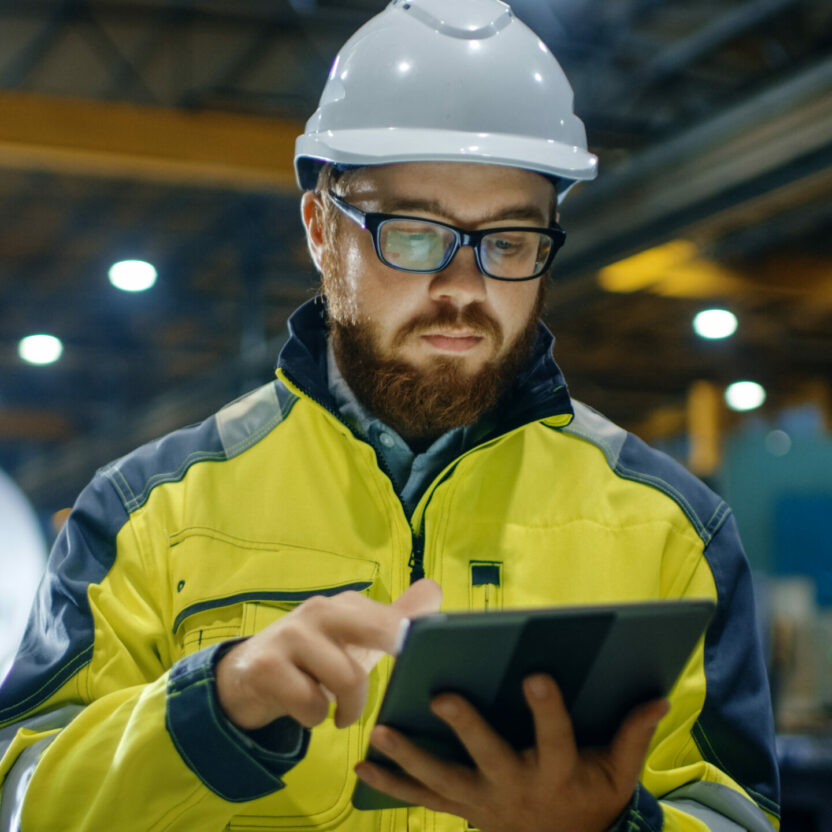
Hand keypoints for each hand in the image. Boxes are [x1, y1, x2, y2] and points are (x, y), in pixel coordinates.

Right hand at [215, 578, 441, 730]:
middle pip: (377, 629)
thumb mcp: (355, 640)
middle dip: (397, 650)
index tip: (427, 654)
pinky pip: (311, 704)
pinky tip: (306, 710)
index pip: (393, 616)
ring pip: (347, 678)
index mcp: (346, 604)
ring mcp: (292, 635)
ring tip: (339, 712)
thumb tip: (434, 589)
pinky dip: (315, 717)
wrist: (247, 675)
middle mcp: (321, 610)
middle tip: (400, 680)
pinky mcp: (266, 666)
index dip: (414, 637)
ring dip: (348, 707)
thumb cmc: (315, 657)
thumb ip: (395, 618)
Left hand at [355, 674, 668, 831]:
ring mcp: (483, 802)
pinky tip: (362, 767)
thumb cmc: (591, 802)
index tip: (536, 675)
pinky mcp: (462, 809)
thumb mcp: (619, 774)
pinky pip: (422, 800)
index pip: (555, 737)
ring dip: (409, 757)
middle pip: (488, 756)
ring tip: (380, 731)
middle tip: (440, 696)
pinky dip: (391, 785)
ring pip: (442, 780)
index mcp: (556, 772)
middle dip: (466, 727)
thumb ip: (633, 735)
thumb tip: (659, 696)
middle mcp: (515, 787)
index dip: (547, 709)